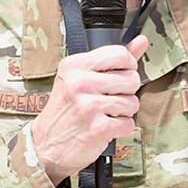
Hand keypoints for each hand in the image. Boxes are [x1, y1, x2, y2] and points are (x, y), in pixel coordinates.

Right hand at [27, 35, 149, 185]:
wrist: (45, 146)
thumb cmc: (65, 111)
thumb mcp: (80, 78)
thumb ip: (112, 59)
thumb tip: (142, 41)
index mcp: (74, 65)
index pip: (120, 54)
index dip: (127, 67)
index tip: (118, 76)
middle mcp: (80, 82)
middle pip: (131, 79)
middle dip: (125, 93)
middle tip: (106, 101)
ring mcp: (89, 105)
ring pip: (132, 102)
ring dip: (123, 113)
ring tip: (103, 115)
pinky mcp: (98, 128)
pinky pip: (128, 123)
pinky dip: (120, 129)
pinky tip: (104, 128)